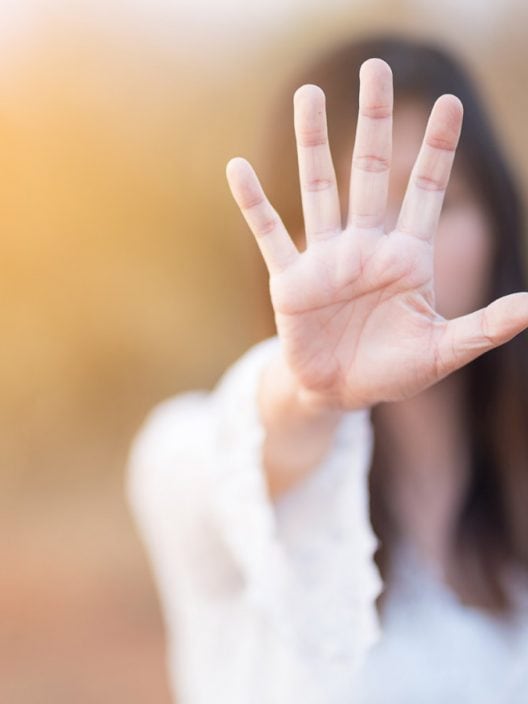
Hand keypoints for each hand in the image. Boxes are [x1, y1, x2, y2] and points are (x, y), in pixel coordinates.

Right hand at [226, 58, 527, 410]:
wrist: (339, 391)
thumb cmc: (392, 370)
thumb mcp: (441, 351)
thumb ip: (483, 327)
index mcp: (406, 257)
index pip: (425, 192)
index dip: (437, 150)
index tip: (449, 104)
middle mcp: (365, 247)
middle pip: (370, 172)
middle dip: (375, 122)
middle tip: (376, 69)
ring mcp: (325, 260)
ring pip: (319, 190)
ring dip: (312, 144)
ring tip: (307, 94)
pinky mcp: (290, 280)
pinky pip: (271, 234)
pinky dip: (254, 203)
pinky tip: (237, 168)